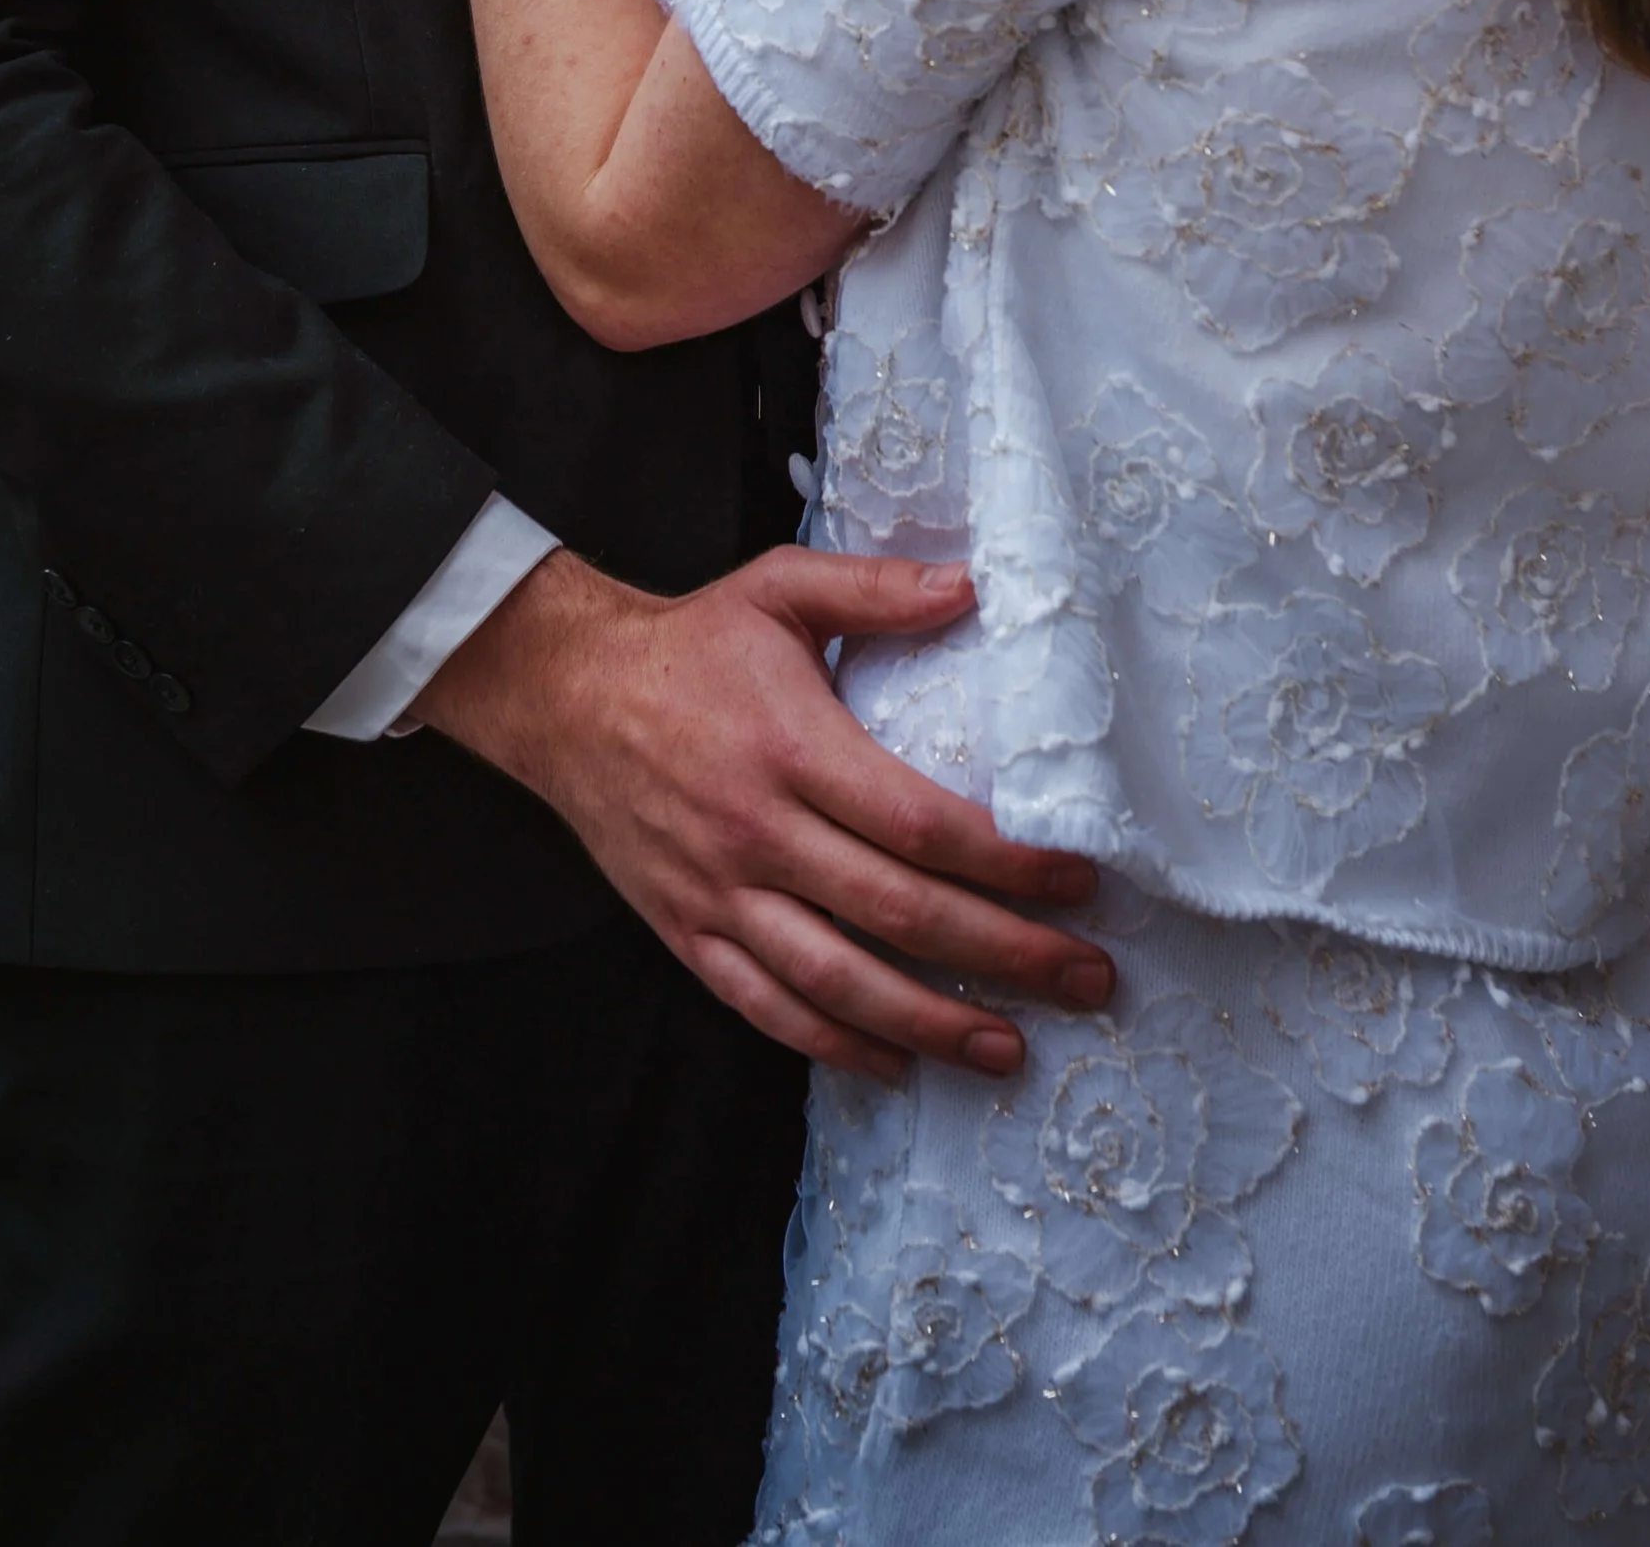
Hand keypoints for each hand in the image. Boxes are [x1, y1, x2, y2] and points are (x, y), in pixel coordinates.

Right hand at [416, 545, 1114, 1083]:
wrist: (562, 692)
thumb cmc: (689, 643)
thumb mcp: (780, 590)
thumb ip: (878, 589)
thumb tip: (977, 585)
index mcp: (794, 749)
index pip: (922, 825)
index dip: (1009, 863)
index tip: (1078, 882)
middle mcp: (759, 832)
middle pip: (900, 913)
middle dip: (1005, 954)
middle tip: (1087, 979)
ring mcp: (719, 893)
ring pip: (838, 980)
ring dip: (932, 1023)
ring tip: (1010, 1045)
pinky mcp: (687, 931)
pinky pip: (767, 1006)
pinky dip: (834, 1044)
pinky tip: (896, 1063)